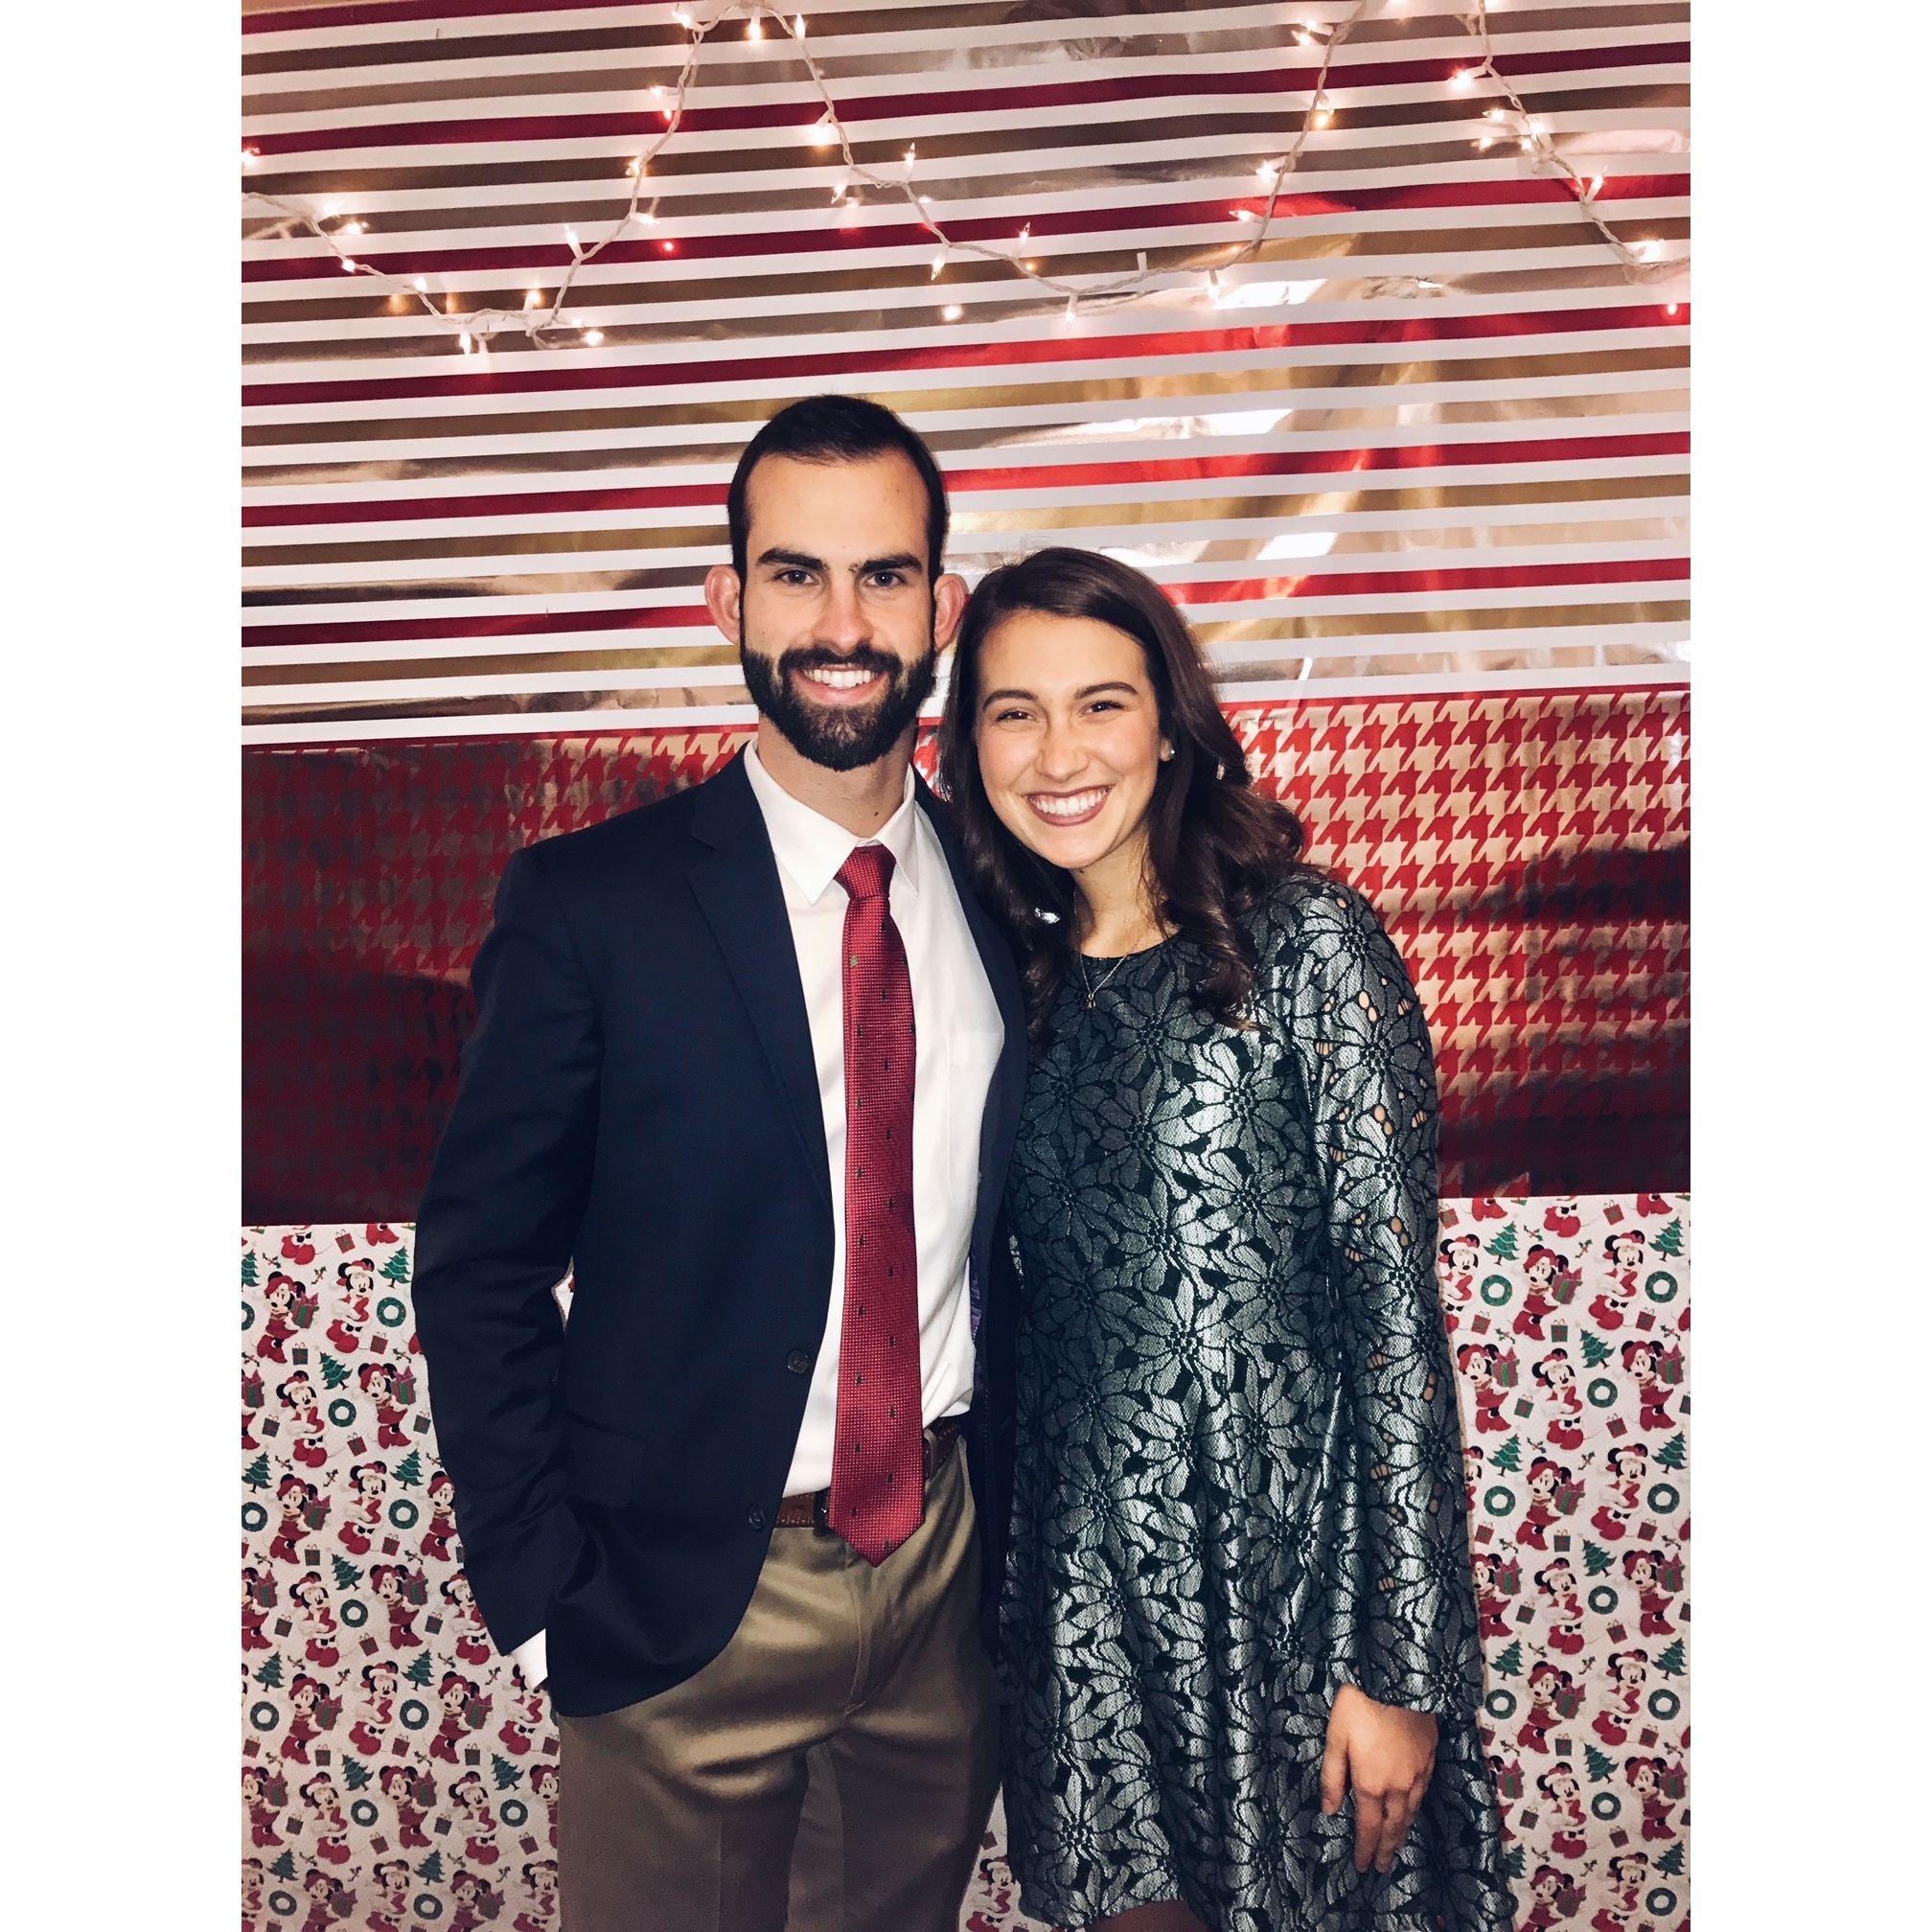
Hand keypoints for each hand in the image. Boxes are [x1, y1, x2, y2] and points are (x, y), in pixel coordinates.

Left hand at [1320, 1681, 1438, 1874]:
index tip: (1363, 1867)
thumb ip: (1333, 1777)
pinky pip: (1423, 1794)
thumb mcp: (1336, 1738)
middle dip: (1387, 1849)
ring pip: (1411, 1813)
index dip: (1365, 1849)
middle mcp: (1398, 1786)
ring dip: (1403, 1833)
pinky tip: (1412, 1811)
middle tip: (1383, 1867)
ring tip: (1397, 1846)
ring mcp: (1418, 1774)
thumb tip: (1330, 1811)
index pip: (1368, 1826)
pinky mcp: (1431, 1759)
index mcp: (1371, 1783)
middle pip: (1393, 1826)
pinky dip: (1416, 1810)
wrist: (1399, 1677)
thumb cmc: (1360, 1705)